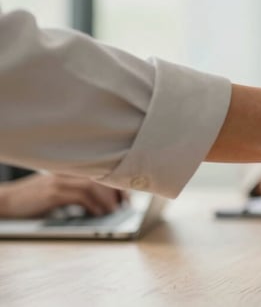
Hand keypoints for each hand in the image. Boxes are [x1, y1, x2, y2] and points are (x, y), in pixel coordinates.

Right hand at [0, 173, 127, 217]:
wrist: (7, 200)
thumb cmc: (33, 198)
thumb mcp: (57, 190)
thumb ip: (75, 190)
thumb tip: (100, 201)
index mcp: (69, 169)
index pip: (99, 171)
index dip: (115, 183)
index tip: (126, 196)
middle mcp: (66, 172)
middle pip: (99, 176)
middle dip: (115, 191)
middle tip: (124, 205)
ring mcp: (59, 181)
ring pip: (92, 185)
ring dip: (106, 199)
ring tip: (113, 211)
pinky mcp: (53, 193)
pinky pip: (80, 196)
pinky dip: (93, 205)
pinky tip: (98, 213)